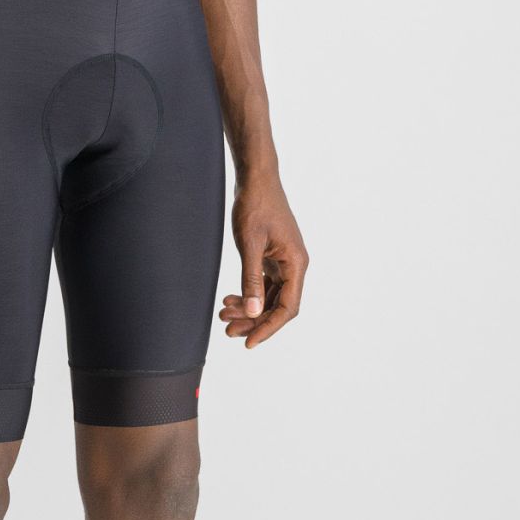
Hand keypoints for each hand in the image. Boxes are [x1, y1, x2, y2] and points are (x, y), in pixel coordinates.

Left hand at [220, 170, 307, 347]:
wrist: (256, 177)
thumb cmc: (255, 205)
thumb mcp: (249, 243)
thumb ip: (251, 278)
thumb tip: (254, 312)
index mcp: (296, 264)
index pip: (287, 308)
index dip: (268, 328)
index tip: (248, 342)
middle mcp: (294, 265)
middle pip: (277, 305)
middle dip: (253, 320)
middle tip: (228, 330)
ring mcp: (283, 260)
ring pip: (269, 296)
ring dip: (249, 308)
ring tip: (223, 315)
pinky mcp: (272, 255)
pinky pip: (264, 283)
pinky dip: (248, 292)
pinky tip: (230, 298)